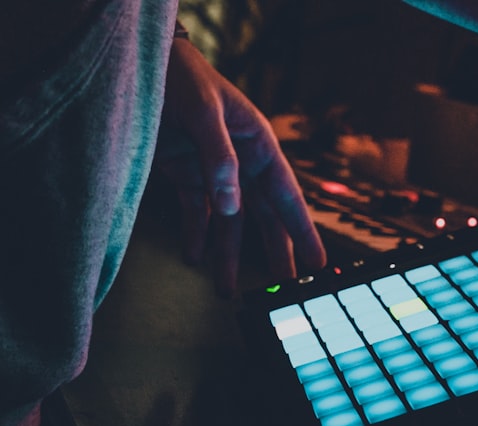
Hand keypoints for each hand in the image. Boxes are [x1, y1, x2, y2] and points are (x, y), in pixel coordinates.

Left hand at [155, 38, 325, 295]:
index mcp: (260, 146)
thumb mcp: (204, 112)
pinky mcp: (185, 175)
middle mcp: (243, 164)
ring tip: (227, 290)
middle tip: (284, 287)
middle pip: (263, 217)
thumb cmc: (182, 79)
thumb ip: (219, 159)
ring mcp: (214, 172)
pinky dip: (195, 235)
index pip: (287, 196)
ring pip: (229, 222)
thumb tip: (231, 208)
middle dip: (273, 252)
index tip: (317, 263)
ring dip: (227, 255)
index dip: (302, 231)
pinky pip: (195, 213)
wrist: (144, 67)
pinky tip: (195, 259)